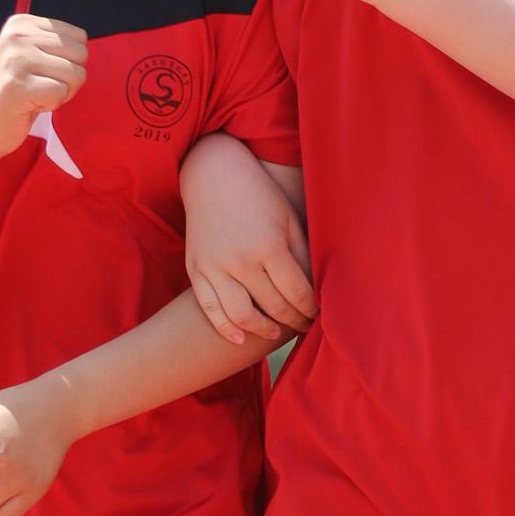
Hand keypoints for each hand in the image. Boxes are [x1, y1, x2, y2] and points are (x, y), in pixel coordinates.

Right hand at [0, 14, 88, 156]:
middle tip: (40, 85)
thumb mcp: (36, 55)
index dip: (70, 61)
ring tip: (35, 94)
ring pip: (75, 74)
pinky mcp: (16, 86)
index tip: (43, 71)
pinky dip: (52, 104)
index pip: (79, 37)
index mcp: (22, 23)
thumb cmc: (20, 90)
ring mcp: (15, 59)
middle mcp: (16, 35)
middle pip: (80, 53)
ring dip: (61, 92)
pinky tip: (30, 104)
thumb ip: (59, 43)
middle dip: (69, 77)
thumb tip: (85, 42)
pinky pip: (61, 92)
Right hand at [182, 140, 315, 346]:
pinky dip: (225, 328)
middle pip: (273, 306)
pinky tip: (240, 338)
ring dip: (262, 329)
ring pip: (241, 315)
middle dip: (294, 320)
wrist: (212, 177)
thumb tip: (317, 289)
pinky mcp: (196, 270)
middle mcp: (240, 260)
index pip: (297, 292)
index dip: (311, 309)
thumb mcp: (288, 219)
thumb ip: (301, 255)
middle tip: (305, 325)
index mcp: (268, 245)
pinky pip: (209, 309)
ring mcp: (214, 267)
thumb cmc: (259, 196)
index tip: (318, 314)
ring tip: (275, 332)